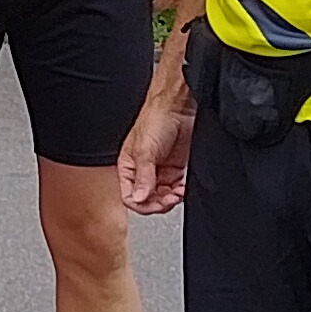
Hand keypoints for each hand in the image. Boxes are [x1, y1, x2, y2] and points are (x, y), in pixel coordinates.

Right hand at [119, 83, 193, 215]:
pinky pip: (176, 189)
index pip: (129, 196)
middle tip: (168, 199)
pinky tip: (182, 188)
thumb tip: (138, 199)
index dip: (141, 204)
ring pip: (162, 197)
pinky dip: (180, 192)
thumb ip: (143, 177)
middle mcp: (142, 171)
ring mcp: (160, 171)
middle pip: (147, 200)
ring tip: (177, 193)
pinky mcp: (175, 169)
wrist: (178, 107)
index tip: (154, 203)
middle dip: (158, 203)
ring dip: (170, 199)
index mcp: (128, 167)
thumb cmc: (155, 119)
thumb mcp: (145, 151)